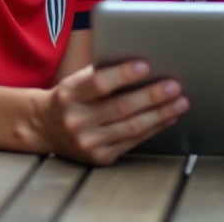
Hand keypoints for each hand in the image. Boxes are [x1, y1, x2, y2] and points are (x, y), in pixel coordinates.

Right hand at [32, 60, 188, 165]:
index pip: (98, 83)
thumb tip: (143, 65)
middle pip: (120, 107)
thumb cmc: (70, 95)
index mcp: (70, 95)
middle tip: (174, 85)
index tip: (145, 65)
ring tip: (180, 102)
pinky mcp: (99, 157)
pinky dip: (154, 128)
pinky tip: (167, 117)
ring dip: (160, 114)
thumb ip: (102, 71)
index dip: (123, 74)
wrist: (43, 126)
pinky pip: (132, 142)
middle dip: (152, 96)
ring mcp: (87, 142)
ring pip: (131, 127)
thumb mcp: (76, 79)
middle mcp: (76, 120)